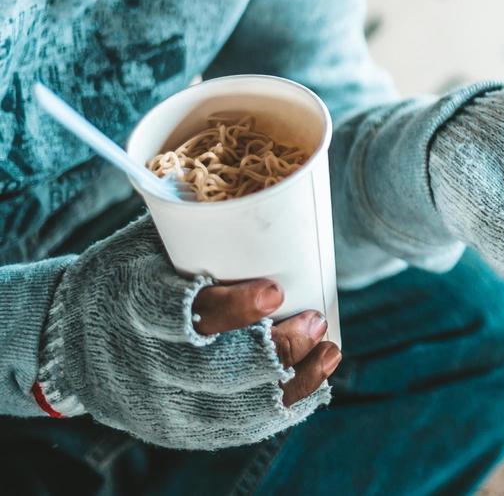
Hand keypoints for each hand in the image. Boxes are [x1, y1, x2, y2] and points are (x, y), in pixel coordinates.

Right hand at [34, 217, 332, 449]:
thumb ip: (196, 226)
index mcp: (134, 305)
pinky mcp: (173, 427)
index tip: (276, 290)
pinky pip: (233, 429)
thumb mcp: (144, 244)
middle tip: (314, 321)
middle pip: (219, 369)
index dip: (234, 307)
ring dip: (292, 380)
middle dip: (278, 348)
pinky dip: (278, 410)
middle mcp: (145, 361)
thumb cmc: (127, 276)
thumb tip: (262, 181)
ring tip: (327, 351)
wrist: (68, 334)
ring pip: (234, 405)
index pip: (184, 313)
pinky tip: (311, 385)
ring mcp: (158, 402)